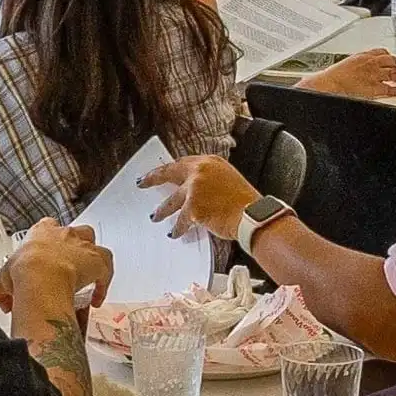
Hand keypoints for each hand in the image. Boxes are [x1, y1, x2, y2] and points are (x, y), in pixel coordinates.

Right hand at [0, 219, 110, 313]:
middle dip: (74, 247)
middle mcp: (64, 234)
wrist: (41, 277)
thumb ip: (2, 289)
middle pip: (75, 233)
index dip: (49, 242)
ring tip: (87, 276)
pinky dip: (104, 282)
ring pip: (94, 245)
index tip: (46, 255)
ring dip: (93, 258)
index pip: (48, 227)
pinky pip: (106, 267)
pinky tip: (97, 297)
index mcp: (42, 232)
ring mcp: (83, 245)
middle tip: (68, 267)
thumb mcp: (4, 279)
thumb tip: (2, 301)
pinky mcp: (97, 260)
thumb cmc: (25, 272)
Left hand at [140, 155, 258, 241]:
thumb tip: (193, 190)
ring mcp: (195, 189)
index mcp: (210, 162)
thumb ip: (209, 180)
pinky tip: (175, 233)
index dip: (168, 169)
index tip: (158, 172)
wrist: (253, 216)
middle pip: (169, 173)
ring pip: (172, 201)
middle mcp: (200, 171)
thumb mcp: (228, 180)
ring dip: (162, 211)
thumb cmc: (246, 203)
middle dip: (153, 179)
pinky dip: (178, 228)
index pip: (182, 163)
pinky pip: (181, 220)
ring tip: (155, 216)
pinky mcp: (193, 207)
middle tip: (142, 183)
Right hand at [301, 48, 395, 100]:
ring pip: (393, 74)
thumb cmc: (335, 75)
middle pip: (391, 62)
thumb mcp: (349, 61)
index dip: (389, 56)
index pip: (383, 52)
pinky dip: (395, 90)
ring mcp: (374, 76)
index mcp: (364, 55)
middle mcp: (372, 64)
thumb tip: (365, 63)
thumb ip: (360, 61)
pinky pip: (390, 88)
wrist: (331, 84)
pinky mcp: (375, 88)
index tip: (392, 60)